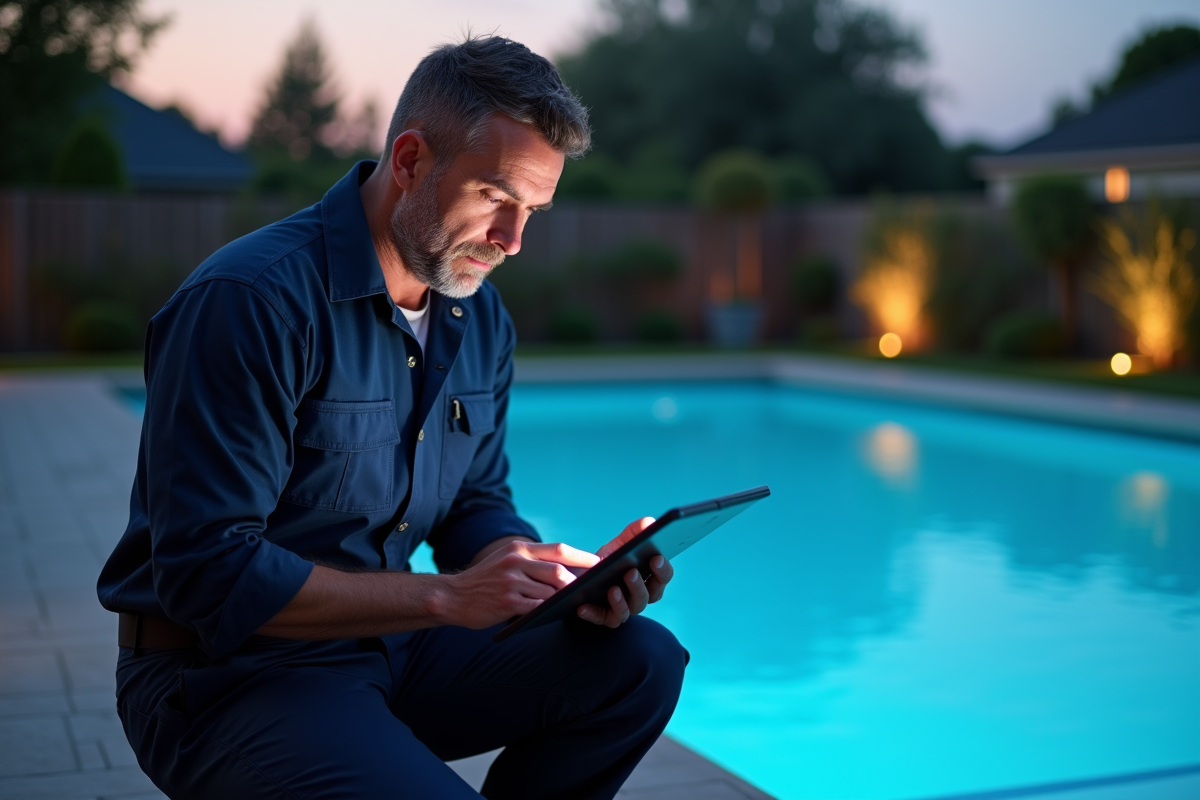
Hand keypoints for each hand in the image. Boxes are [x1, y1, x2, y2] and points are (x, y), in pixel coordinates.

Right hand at [444, 540, 598, 628]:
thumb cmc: (485, 581)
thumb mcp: (506, 560)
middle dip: (577, 583)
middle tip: (592, 590)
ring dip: (563, 600)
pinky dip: (549, 612)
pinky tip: (555, 615)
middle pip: (559, 571)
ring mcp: (511, 582)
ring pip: (550, 592)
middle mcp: (516, 561)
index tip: (600, 563)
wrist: (452, 596)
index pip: (559, 549)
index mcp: (519, 548)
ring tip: (575, 604)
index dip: (582, 557)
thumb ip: (531, 562)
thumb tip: (567, 574)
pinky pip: (537, 608)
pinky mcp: (507, 602)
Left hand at [577, 517, 673, 627]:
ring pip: (629, 610)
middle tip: (631, 571)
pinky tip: (583, 606)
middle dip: (640, 585)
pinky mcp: (604, 617)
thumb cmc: (608, 561)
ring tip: (612, 589)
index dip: (663, 569)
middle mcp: (640, 597)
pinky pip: (601, 618)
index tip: (656, 557)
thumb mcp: (619, 544)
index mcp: (649, 579)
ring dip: (621, 601)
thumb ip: (634, 533)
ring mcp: (623, 609)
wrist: (583, 576)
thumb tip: (649, 522)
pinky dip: (593, 613)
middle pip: (648, 596)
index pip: (663, 577)